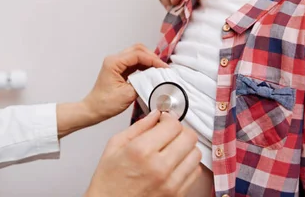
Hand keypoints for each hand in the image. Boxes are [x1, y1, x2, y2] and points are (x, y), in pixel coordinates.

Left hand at [82, 44, 166, 123]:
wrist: (94, 109)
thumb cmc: (105, 104)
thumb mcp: (128, 95)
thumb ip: (142, 84)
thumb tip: (155, 79)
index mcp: (114, 63)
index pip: (138, 54)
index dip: (153, 60)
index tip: (164, 68)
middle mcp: (114, 59)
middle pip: (138, 50)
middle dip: (152, 57)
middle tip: (163, 67)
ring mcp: (117, 64)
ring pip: (137, 54)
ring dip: (149, 61)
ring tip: (159, 70)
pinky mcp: (120, 69)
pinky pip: (135, 63)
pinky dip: (144, 66)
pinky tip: (152, 72)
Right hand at [85, 110, 201, 196]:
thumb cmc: (109, 179)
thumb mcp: (115, 145)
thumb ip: (138, 127)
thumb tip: (155, 115)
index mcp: (141, 151)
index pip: (172, 125)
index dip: (169, 118)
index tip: (164, 120)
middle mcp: (159, 167)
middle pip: (189, 137)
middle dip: (179, 130)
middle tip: (169, 132)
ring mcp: (171, 183)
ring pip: (196, 154)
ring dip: (186, 147)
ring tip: (172, 148)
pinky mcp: (177, 194)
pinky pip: (195, 172)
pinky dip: (188, 163)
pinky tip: (174, 162)